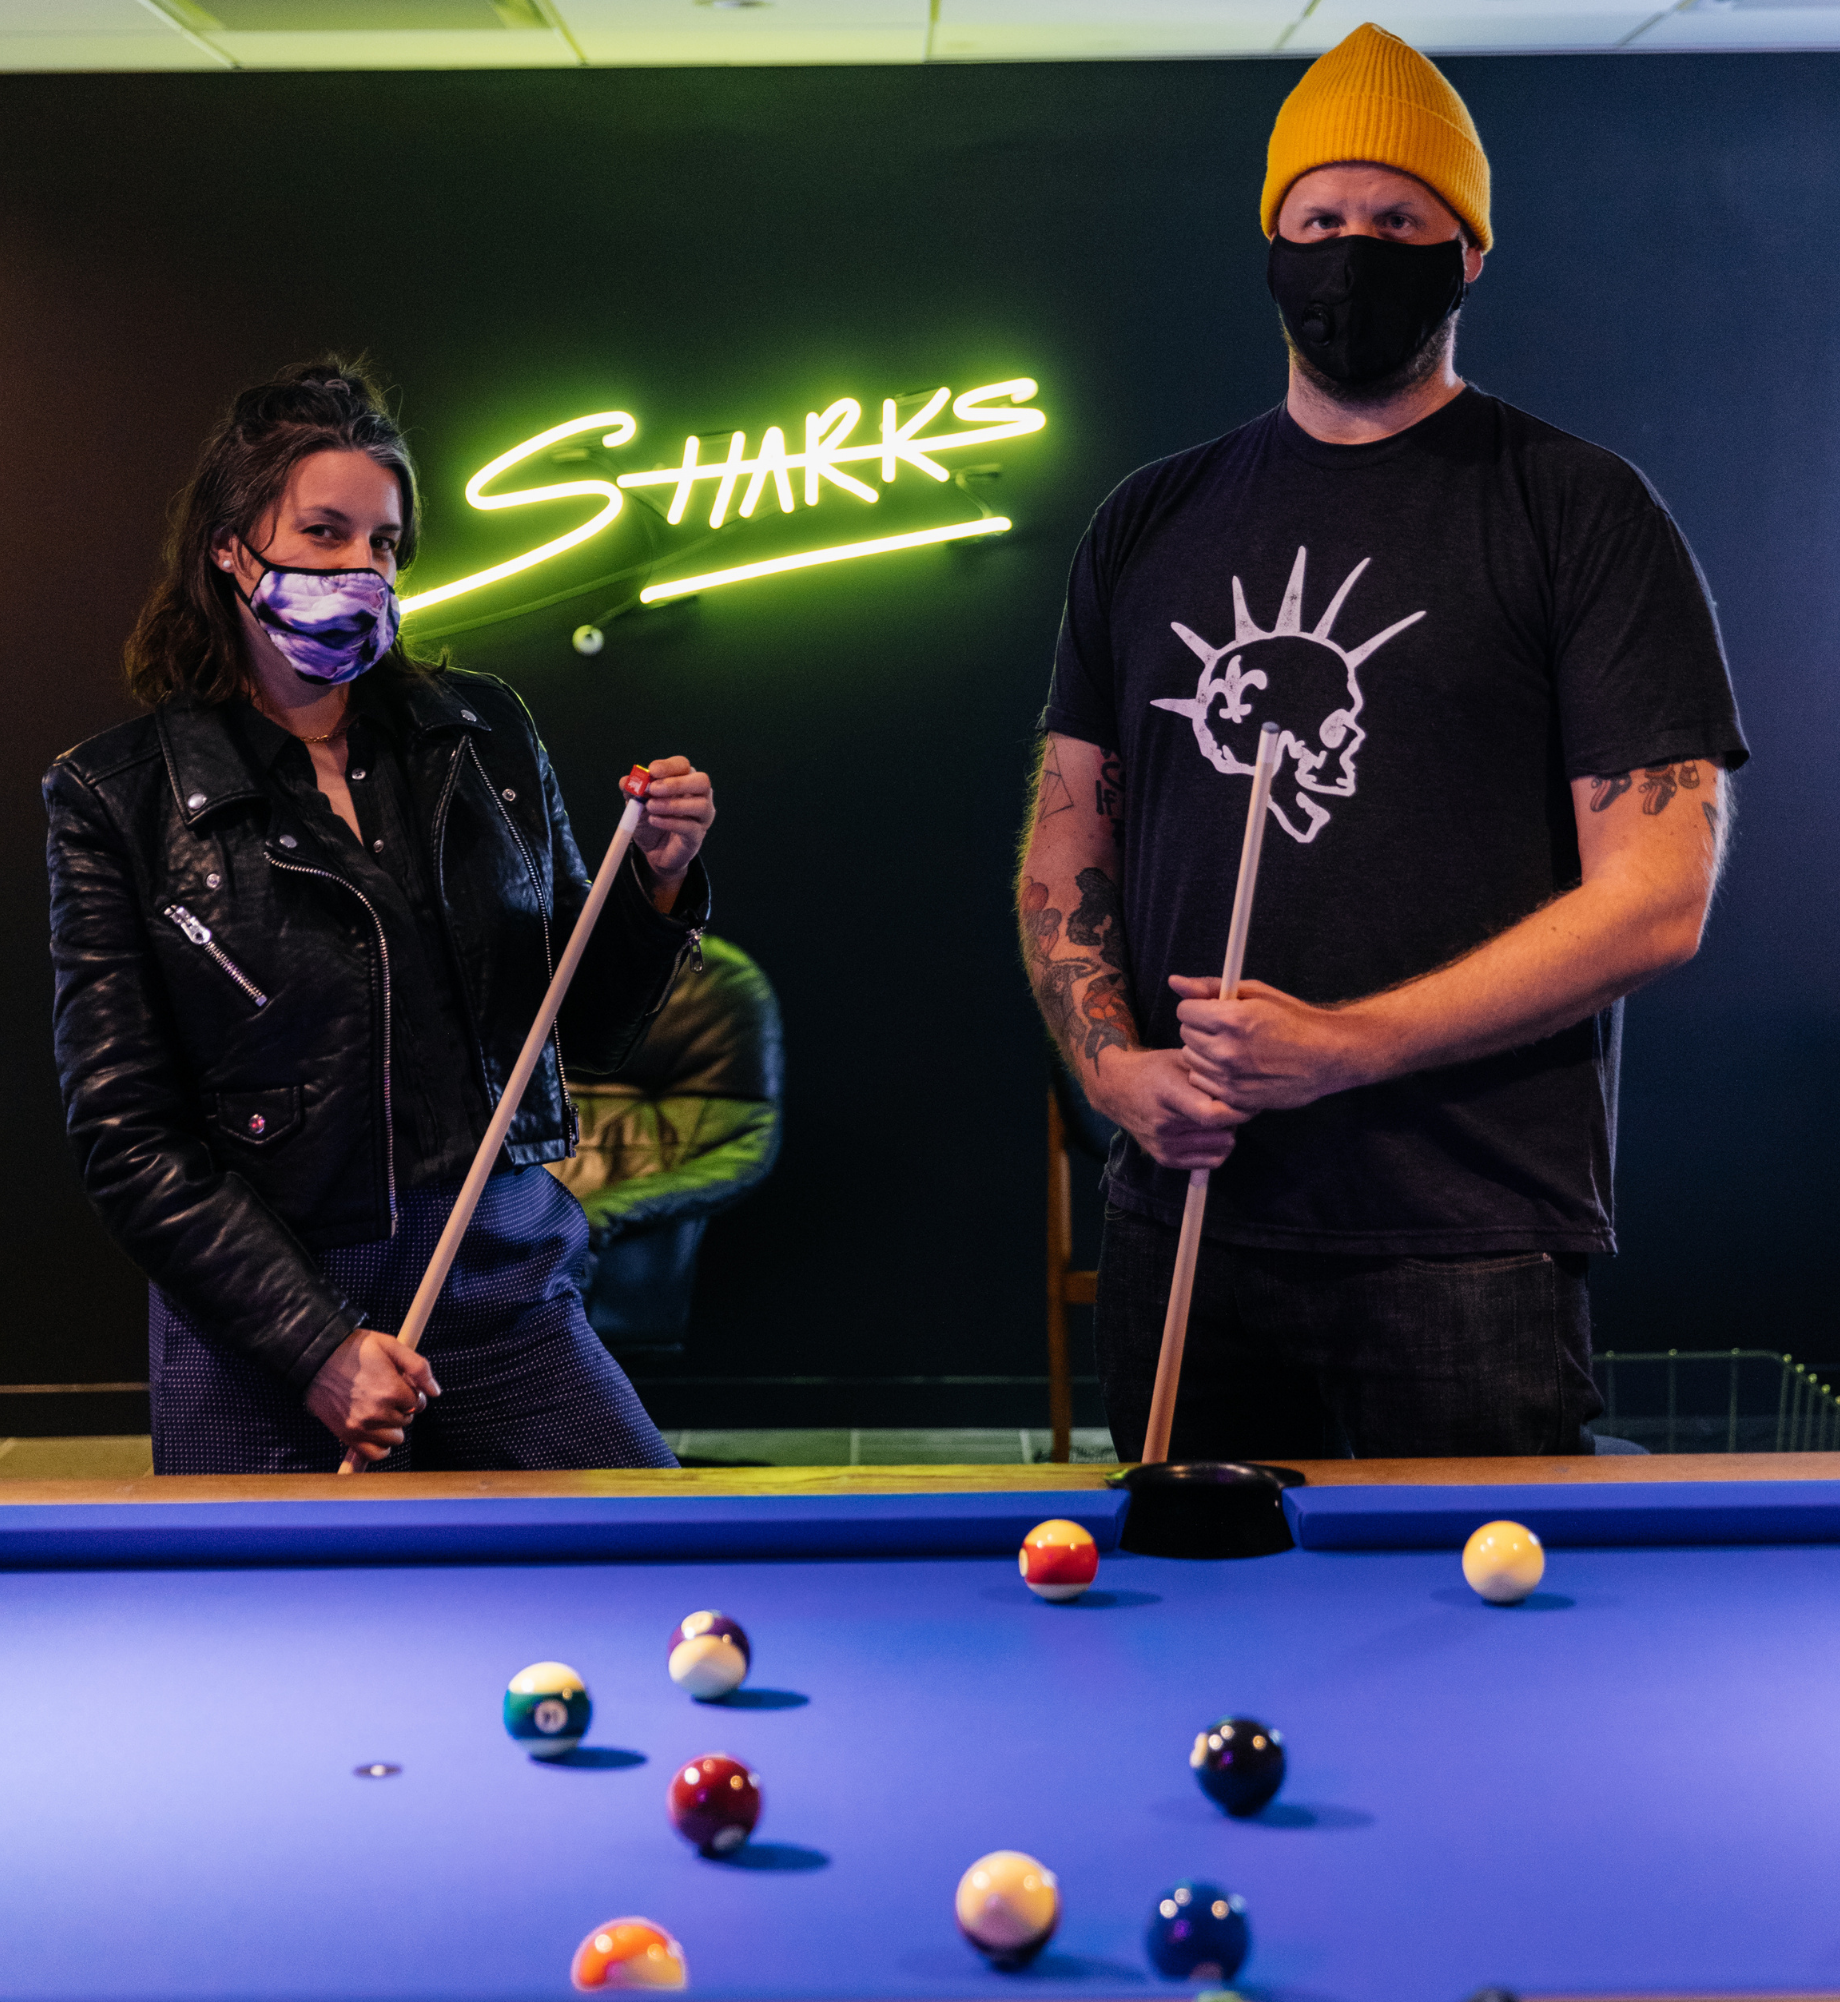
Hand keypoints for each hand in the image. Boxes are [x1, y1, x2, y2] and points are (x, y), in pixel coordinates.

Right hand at [303, 1328, 440, 1463]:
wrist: (317, 1357)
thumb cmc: (355, 1349)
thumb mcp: (392, 1346)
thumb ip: (419, 1368)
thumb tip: (435, 1392)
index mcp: (392, 1390)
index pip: (418, 1402)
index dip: (411, 1392)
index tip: (398, 1383)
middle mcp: (378, 1413)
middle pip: (407, 1420)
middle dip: (401, 1407)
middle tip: (385, 1392)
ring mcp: (362, 1427)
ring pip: (395, 1438)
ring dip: (391, 1426)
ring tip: (378, 1408)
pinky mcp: (347, 1435)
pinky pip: (375, 1454)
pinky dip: (380, 1446)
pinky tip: (376, 1430)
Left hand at [632, 756, 714, 897]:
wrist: (654, 851)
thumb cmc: (651, 821)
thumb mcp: (637, 804)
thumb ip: (632, 791)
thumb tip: (626, 781)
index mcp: (684, 781)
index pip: (684, 765)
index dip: (669, 766)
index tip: (652, 770)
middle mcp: (699, 796)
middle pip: (701, 781)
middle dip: (677, 783)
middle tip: (654, 789)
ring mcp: (702, 817)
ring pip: (700, 805)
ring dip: (673, 804)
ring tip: (651, 807)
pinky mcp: (697, 836)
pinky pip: (690, 827)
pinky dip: (671, 822)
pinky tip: (654, 821)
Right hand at [1088, 1045, 1249, 1170]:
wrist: (1116, 1090)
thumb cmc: (1153, 1069)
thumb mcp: (1180, 1059)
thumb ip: (1210, 1073)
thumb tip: (1244, 1088)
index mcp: (1168, 1094)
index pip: (1212, 1115)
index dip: (1238, 1110)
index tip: (1249, 1100)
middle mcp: (1164, 1125)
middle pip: (1220, 1132)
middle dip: (1236, 1118)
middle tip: (1233, 1104)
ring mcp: (1164, 1145)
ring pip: (1220, 1147)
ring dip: (1227, 1132)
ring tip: (1218, 1116)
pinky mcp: (1165, 1159)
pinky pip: (1210, 1161)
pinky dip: (1219, 1148)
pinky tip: (1212, 1132)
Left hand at [1172, 975, 1373, 1113]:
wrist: (1328, 1056)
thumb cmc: (1294, 1020)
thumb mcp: (1256, 993)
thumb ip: (1211, 988)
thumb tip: (1174, 982)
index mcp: (1231, 1019)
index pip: (1185, 1011)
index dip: (1199, 1007)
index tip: (1215, 1009)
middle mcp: (1227, 1050)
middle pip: (1185, 1035)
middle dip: (1201, 1028)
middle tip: (1226, 1029)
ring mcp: (1231, 1078)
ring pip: (1191, 1060)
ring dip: (1204, 1052)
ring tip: (1232, 1048)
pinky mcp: (1236, 1098)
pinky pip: (1202, 1082)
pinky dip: (1212, 1075)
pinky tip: (1234, 1068)